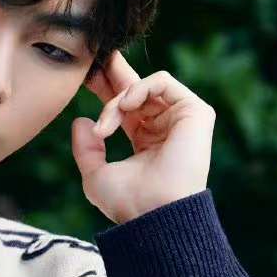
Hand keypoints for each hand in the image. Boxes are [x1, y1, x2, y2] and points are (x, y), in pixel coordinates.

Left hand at [71, 49, 215, 224]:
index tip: (84, 76)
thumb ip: (86, 149)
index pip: (124, 107)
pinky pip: (162, 81)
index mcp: (145, 140)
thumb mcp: (95, 176)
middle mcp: (164, 127)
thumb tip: (80, 121)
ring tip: (106, 125)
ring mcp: (180, 118)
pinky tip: (125, 106)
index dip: (105, 90)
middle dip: (111, 76)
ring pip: (141, 88)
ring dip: (117, 101)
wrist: (154, 213)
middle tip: (91, 64)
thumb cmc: (128, 203)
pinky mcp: (195, 112)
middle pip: (135, 89)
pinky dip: (139, 89)